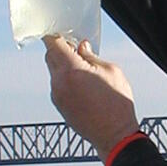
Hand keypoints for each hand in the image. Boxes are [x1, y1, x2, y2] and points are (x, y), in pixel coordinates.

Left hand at [43, 36, 138, 156]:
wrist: (114, 136)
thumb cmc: (116, 103)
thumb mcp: (111, 71)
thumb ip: (92, 56)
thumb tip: (81, 47)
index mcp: (71, 70)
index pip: (53, 43)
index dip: (56, 33)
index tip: (62, 30)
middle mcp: (58, 82)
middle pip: (50, 56)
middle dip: (60, 49)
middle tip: (77, 48)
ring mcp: (57, 96)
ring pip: (53, 71)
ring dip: (63, 65)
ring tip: (84, 70)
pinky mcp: (59, 106)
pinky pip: (57, 85)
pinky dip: (65, 79)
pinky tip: (83, 84)